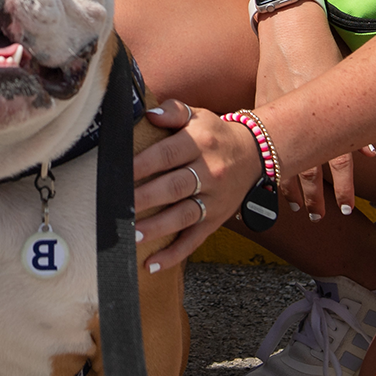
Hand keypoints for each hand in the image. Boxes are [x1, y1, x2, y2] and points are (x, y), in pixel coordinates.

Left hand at [131, 99, 265, 272]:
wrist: (255, 154)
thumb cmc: (215, 134)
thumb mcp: (198, 115)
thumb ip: (173, 111)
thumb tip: (150, 114)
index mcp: (200, 144)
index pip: (168, 155)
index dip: (143, 164)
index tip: (119, 171)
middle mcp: (209, 173)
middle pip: (174, 187)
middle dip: (145, 198)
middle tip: (119, 206)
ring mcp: (213, 200)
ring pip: (183, 216)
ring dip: (157, 227)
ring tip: (132, 234)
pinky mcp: (216, 220)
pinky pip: (195, 240)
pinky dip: (174, 254)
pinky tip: (152, 264)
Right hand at [255, 8, 366, 218]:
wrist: (286, 28)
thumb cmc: (321, 51)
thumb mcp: (344, 80)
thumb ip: (357, 117)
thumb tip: (374, 152)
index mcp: (325, 113)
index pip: (339, 162)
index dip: (344, 188)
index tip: (346, 209)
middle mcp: (301, 119)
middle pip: (309, 169)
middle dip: (313, 197)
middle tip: (318, 218)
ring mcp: (277, 114)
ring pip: (283, 159)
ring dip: (290, 186)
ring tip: (294, 207)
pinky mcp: (261, 107)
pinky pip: (264, 143)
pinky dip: (267, 162)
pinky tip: (268, 177)